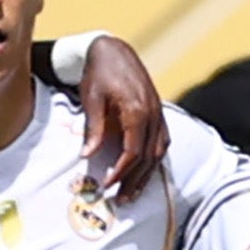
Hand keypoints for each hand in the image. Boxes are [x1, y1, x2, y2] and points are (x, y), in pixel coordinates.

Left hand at [75, 39, 167, 201]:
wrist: (112, 49)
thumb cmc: (99, 72)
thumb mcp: (92, 98)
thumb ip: (94, 128)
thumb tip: (87, 155)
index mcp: (137, 110)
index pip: (132, 151)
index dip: (121, 171)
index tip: (107, 185)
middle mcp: (153, 113)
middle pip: (148, 156)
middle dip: (135, 181)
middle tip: (122, 200)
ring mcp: (159, 112)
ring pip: (159, 152)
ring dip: (147, 175)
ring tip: (133, 193)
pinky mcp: (159, 111)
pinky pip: (162, 141)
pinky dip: (154, 160)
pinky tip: (145, 172)